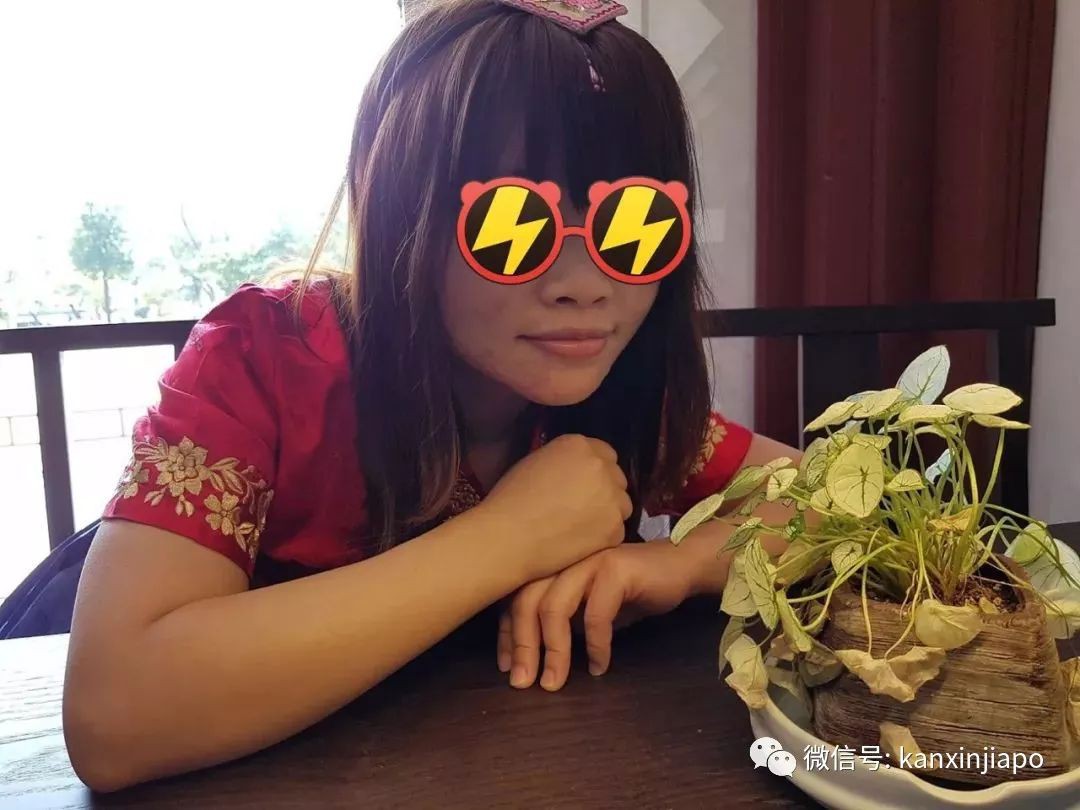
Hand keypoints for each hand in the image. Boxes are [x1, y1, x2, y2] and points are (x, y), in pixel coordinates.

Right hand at [479, 434, 632, 582]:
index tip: (583, 486)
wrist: (508, 537)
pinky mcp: (615, 528)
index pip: (605, 453)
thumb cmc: (510, 499)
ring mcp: (612, 497)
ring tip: (580, 527)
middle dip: (604, 491)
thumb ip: (564, 460)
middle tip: (581, 509)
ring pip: (621, 505)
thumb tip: (576, 471)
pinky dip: (602, 538)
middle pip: (617, 478)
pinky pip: (616, 531)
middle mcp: (601, 466)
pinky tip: (579, 543)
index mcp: (579, 445)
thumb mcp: (536, 462)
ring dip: (607, 513)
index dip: (594, 471)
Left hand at [496, 541, 694, 690]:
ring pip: (555, 607)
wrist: (679, 566)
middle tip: (522, 682)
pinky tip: (600, 666)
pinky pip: (596, 613)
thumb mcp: (588, 609)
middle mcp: (564, 559)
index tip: (507, 667)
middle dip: (522, 645)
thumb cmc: (631, 590)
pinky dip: (595, 644)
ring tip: (553, 681)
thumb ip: (563, 623)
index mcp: (553, 566)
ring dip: (553, 650)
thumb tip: (532, 657)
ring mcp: (588, 561)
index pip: (516, 598)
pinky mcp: (615, 569)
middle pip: (527, 601)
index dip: (507, 634)